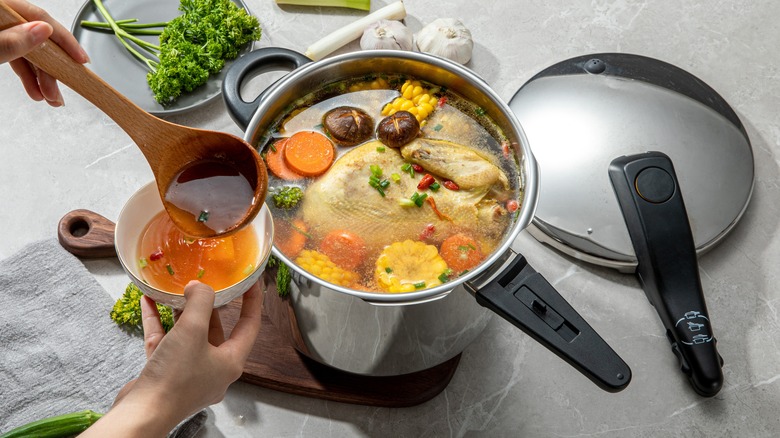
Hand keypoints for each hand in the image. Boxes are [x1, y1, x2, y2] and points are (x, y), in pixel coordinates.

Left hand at [1, 0, 88, 105]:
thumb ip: (12, 40)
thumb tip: (44, 31)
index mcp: (2, 8)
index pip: (40, 19)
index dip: (64, 40)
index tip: (81, 60)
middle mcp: (2, 17)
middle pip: (37, 39)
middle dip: (51, 69)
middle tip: (60, 92)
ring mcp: (0, 31)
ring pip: (28, 51)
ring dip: (41, 77)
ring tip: (49, 98)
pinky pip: (16, 56)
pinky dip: (27, 74)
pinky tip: (35, 90)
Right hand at [82, 281, 262, 436]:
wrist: (141, 415)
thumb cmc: (174, 378)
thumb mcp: (192, 330)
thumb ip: (200, 302)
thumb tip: (199, 287)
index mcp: (230, 361)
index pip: (249, 325)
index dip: (252, 301)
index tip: (250, 281)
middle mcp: (213, 369)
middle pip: (217, 329)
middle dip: (209, 305)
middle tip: (204, 283)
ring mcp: (189, 373)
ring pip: (189, 336)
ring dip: (181, 312)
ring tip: (175, 290)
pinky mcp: (165, 375)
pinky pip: (166, 342)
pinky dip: (159, 322)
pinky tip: (149, 302)